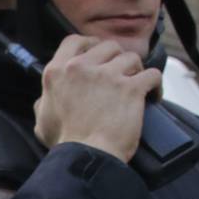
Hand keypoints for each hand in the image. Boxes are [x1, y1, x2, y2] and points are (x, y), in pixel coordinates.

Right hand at [33, 34, 158, 161]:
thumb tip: (44, 99)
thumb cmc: (64, 143)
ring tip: (136, 86)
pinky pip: (152, 74)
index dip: (90, 44)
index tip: (98, 55)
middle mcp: (81, 68)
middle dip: (117, 59)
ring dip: (136, 70)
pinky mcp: (131, 88)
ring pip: (132, 58)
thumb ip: (44, 103)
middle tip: (121, 75)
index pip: (75, 40)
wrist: (86, 157)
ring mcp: (108, 76)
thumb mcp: (42, 121)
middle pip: (108, 46)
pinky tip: (153, 96)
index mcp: (58, 72)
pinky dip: (155, 85)